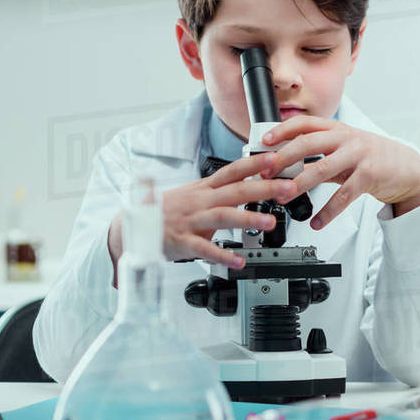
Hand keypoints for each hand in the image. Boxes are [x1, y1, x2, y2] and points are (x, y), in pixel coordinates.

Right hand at [107, 155, 295, 276]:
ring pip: (223, 216)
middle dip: (264, 188)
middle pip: (235, 191)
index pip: (233, 171)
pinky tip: (238, 260)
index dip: (255, 164)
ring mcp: (191, 221)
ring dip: (247, 218)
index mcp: (204, 189)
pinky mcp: (182, 242)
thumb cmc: (167, 211)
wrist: (132, 227)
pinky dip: (222, 255)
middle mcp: (199, 201)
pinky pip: (204, 249)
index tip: (277, 158)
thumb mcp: (193, 195)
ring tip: (269, 223)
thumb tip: (247, 180)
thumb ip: (219, 190)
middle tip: (288, 189)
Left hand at [258, 117, 419, 229]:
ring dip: (300, 184)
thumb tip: (286, 170)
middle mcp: (347, 138)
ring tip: (283, 196)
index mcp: (337, 129)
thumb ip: (318, 160)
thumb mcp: (343, 154)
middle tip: (265, 172)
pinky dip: (328, 211)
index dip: (282, 130)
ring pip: (323, 168)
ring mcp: (359, 155)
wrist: (408, 168)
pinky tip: (316, 222)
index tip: (264, 142)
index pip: (305, 123)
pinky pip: (344, 196)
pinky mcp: (369, 176)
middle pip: (308, 142)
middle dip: (283, 157)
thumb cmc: (372, 159)